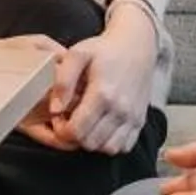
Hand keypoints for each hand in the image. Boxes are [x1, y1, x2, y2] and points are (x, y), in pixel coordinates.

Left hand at [39, 12, 157, 156]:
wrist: (136, 45)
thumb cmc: (104, 50)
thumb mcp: (77, 54)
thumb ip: (63, 80)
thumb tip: (55, 109)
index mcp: (103, 94)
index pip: (77, 131)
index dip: (62, 129)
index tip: (59, 116)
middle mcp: (121, 110)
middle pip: (90, 143)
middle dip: (74, 136)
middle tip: (70, 119)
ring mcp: (133, 117)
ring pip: (107, 149)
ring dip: (92, 142)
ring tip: (86, 123)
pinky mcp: (140, 121)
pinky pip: (123, 147)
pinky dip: (110, 143)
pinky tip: (101, 127)